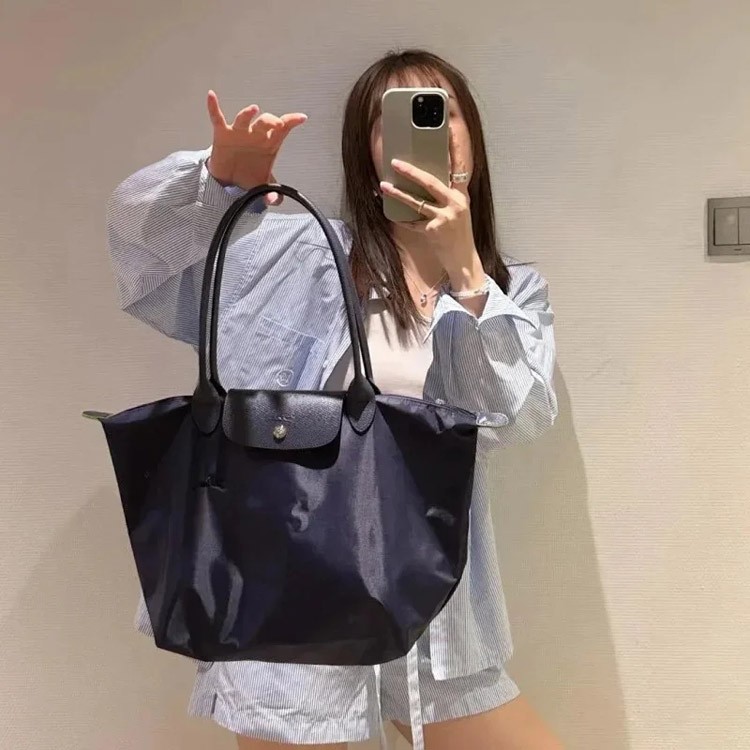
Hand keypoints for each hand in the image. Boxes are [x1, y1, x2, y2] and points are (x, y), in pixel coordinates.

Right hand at [206, 90, 306, 205]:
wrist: (229, 180)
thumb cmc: (248, 175)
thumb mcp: (263, 186)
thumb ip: (272, 195)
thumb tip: (273, 200)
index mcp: (269, 143)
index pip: (283, 128)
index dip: (292, 121)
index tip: (302, 118)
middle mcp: (256, 134)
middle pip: (266, 122)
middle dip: (271, 121)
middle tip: (277, 125)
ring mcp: (239, 132)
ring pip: (244, 118)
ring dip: (248, 113)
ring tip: (253, 110)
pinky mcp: (222, 134)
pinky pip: (217, 118)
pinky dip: (213, 107)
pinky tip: (212, 96)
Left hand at [378, 133, 484, 290]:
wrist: (464, 261)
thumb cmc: (459, 235)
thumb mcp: (458, 212)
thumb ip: (446, 198)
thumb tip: (425, 183)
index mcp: (462, 196)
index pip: (459, 168)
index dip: (454, 149)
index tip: (449, 132)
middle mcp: (455, 204)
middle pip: (431, 182)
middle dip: (411, 171)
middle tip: (396, 162)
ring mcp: (444, 218)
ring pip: (416, 202)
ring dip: (398, 193)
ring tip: (384, 186)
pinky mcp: (433, 231)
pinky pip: (413, 222)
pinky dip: (403, 219)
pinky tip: (392, 214)